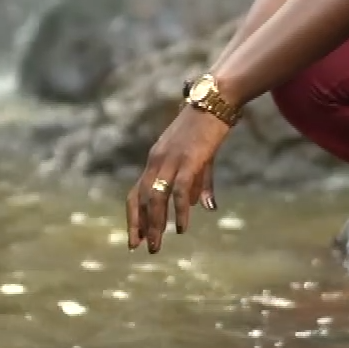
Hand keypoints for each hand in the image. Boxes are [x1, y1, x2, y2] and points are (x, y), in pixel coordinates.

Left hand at [126, 105, 231, 252]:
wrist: (215, 100)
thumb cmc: (207, 128)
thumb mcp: (200, 158)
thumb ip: (200, 184)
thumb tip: (204, 208)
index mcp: (155, 159)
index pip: (135, 192)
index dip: (134, 216)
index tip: (135, 238)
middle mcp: (157, 160)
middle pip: (140, 198)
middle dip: (139, 225)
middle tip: (140, 247)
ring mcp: (171, 160)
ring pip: (154, 197)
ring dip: (154, 223)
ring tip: (156, 244)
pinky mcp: (188, 160)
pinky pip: (178, 191)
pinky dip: (178, 211)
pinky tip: (180, 228)